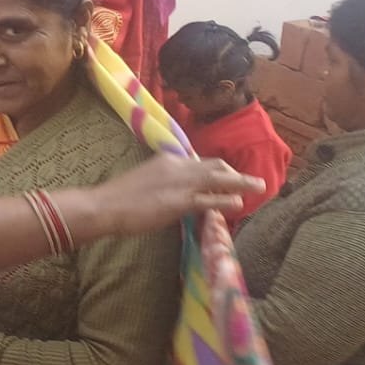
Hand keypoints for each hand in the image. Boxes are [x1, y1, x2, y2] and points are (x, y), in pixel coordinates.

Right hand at [89, 155, 264, 235]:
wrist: (105, 205)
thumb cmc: (119, 197)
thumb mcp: (144, 180)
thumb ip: (164, 182)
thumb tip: (175, 191)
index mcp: (168, 160)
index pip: (200, 161)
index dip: (218, 169)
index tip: (227, 176)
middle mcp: (178, 166)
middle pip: (216, 165)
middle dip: (236, 172)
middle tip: (251, 182)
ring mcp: (181, 184)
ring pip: (219, 179)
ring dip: (242, 183)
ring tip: (259, 188)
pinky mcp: (180, 201)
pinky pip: (210, 200)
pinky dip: (227, 201)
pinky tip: (238, 204)